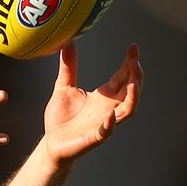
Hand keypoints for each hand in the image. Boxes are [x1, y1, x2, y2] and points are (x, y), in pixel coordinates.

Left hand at [43, 42, 143, 166]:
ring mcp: (104, 124)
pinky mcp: (94, 138)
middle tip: (135, 60)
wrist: (51, 142)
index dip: (129, 63)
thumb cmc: (61, 117)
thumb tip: (68, 43)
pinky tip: (110, 115)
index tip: (134, 47)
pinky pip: (107, 132)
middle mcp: (109, 109)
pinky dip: (110, 124)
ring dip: (133, 96)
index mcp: (103, 97)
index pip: (122, 77)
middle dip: (135, 76)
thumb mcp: (63, 87)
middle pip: (131, 92)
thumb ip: (68, 67)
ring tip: (133, 81)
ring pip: (127, 110)